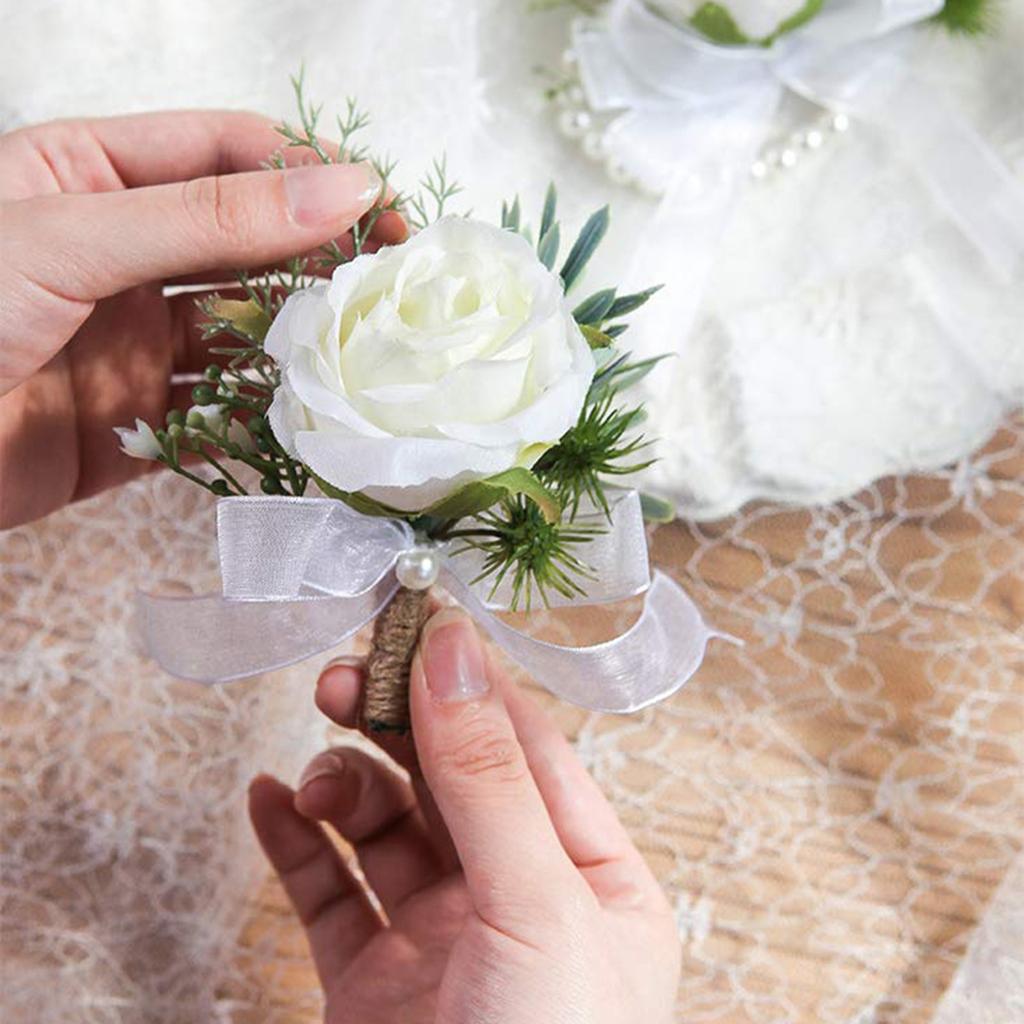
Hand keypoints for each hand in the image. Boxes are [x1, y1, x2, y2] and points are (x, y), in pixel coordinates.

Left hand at [0, 111, 403, 526]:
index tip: (382, 204)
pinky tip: (306, 419)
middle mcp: (124, 257)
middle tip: (392, 286)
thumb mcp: (72, 237)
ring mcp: (135, 342)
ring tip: (361, 354)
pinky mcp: (141, 423)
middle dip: (320, 259)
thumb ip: (207, 218)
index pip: (227, 153)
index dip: (309, 171)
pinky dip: (267, 418)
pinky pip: (222, 413)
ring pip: (246, 333)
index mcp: (94, 177)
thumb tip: (338, 189)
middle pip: (249, 243)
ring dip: (301, 342)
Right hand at [249, 608, 680, 1023]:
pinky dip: (296, 841)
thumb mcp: (536, 905)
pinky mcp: (374, 984)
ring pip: (386, 825)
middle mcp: (520, 898)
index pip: (527, 746)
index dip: (466, 681)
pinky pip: (329, 893)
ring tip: (310, 769)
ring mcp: (443, 940)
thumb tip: (453, 651)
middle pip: (449, 775)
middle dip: (395, 721)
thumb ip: (491, 777)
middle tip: (339, 680)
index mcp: (592, 875)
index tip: (411, 623)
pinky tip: (268, 800)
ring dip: (343, 778)